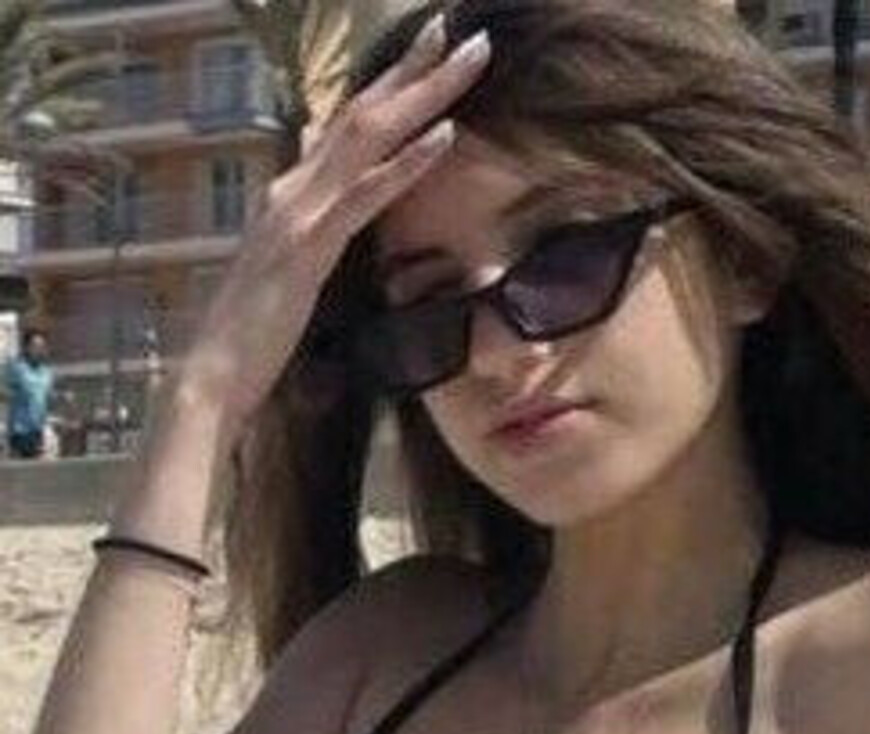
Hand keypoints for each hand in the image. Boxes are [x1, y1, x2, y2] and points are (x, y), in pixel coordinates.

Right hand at [175, 14, 490, 436]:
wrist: (214, 374)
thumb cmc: (256, 334)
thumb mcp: (294, 274)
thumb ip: (315, 237)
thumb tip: (338, 215)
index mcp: (293, 195)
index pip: (348, 128)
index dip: (389, 89)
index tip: (430, 56)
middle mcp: (293, 189)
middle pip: (363, 113)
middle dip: (413, 69)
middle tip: (460, 30)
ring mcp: (299, 213)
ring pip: (368, 136)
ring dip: (422, 94)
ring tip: (467, 57)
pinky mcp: (309, 248)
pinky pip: (365, 196)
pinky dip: (406, 163)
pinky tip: (444, 133)